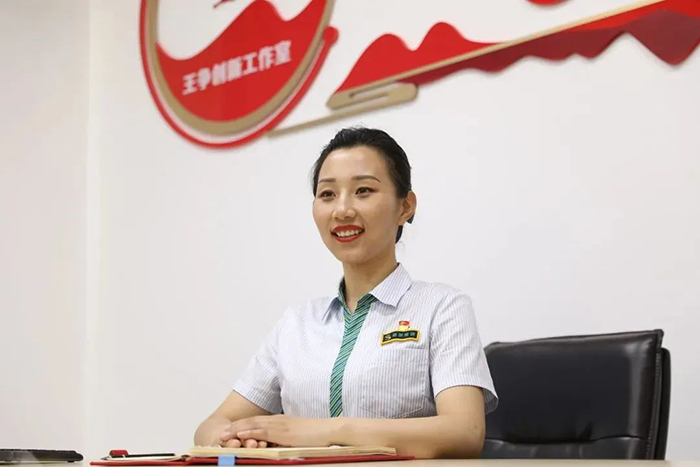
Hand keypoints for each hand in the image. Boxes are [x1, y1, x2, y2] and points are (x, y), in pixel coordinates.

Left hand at [221, 415, 336, 447]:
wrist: (329, 430)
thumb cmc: (316, 436)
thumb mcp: (297, 437)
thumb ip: (285, 439)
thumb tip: (275, 447)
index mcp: (281, 422)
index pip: (257, 422)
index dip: (243, 426)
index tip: (231, 431)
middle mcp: (278, 421)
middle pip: (252, 422)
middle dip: (236, 427)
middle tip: (222, 433)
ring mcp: (280, 425)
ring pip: (254, 425)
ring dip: (238, 429)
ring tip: (225, 435)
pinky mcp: (283, 432)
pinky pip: (263, 431)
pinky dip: (249, 432)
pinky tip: (240, 435)